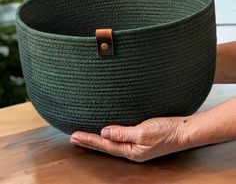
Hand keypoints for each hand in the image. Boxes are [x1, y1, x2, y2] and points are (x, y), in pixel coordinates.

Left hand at [70, 117, 189, 161]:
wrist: (184, 131)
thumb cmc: (166, 131)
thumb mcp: (144, 131)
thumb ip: (123, 133)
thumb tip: (104, 133)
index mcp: (131, 151)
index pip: (105, 145)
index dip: (89, 140)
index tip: (74, 136)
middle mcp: (132, 151)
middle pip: (105, 147)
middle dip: (89, 142)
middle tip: (74, 138)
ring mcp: (137, 146)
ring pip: (112, 144)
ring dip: (97, 140)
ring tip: (85, 137)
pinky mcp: (141, 139)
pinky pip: (120, 139)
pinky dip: (109, 137)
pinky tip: (107, 134)